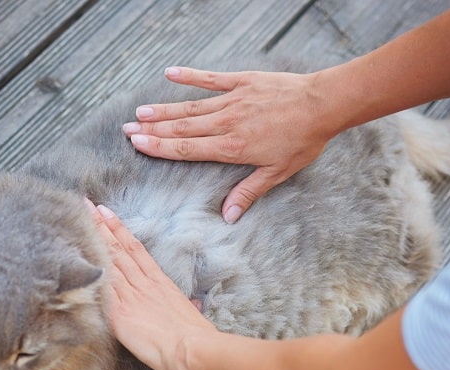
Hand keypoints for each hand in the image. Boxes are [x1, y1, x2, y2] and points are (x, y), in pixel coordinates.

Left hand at [86, 200, 217, 369]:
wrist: (191, 348)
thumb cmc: (196, 336)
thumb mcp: (192, 315)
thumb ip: (187, 307)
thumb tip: (193, 306)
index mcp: (160, 283)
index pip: (135, 249)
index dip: (120, 229)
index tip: (107, 213)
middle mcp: (143, 283)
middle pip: (118, 248)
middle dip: (101, 226)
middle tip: (86, 205)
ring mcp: (130, 296)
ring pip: (109, 260)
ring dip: (94, 239)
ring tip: (80, 220)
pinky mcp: (118, 312)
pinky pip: (101, 286)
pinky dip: (90, 269)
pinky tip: (77, 256)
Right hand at [122, 67, 334, 222]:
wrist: (322, 105)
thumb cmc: (303, 140)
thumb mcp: (277, 172)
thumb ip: (248, 192)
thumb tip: (228, 216)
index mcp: (231, 147)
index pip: (186, 149)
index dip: (159, 147)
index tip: (138, 144)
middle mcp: (226, 123)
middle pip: (181, 128)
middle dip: (153, 130)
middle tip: (127, 129)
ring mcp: (232, 100)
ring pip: (191, 106)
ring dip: (164, 110)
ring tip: (141, 111)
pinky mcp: (243, 81)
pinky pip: (211, 78)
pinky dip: (190, 76)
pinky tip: (170, 73)